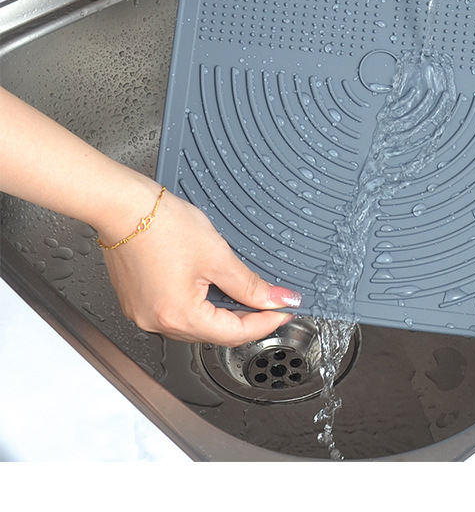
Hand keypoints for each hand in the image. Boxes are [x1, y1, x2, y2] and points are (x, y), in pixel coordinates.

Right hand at [99, 188, 301, 346]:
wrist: (124, 207)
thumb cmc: (161, 225)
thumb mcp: (217, 254)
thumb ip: (249, 283)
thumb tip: (275, 299)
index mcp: (179, 317)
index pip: (234, 334)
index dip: (265, 322)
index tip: (283, 312)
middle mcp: (157, 323)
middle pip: (213, 332)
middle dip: (243, 317)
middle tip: (267, 300)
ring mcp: (143, 314)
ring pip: (193, 323)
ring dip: (218, 311)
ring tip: (236, 290)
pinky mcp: (136, 302)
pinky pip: (173, 311)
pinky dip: (195, 303)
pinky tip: (204, 284)